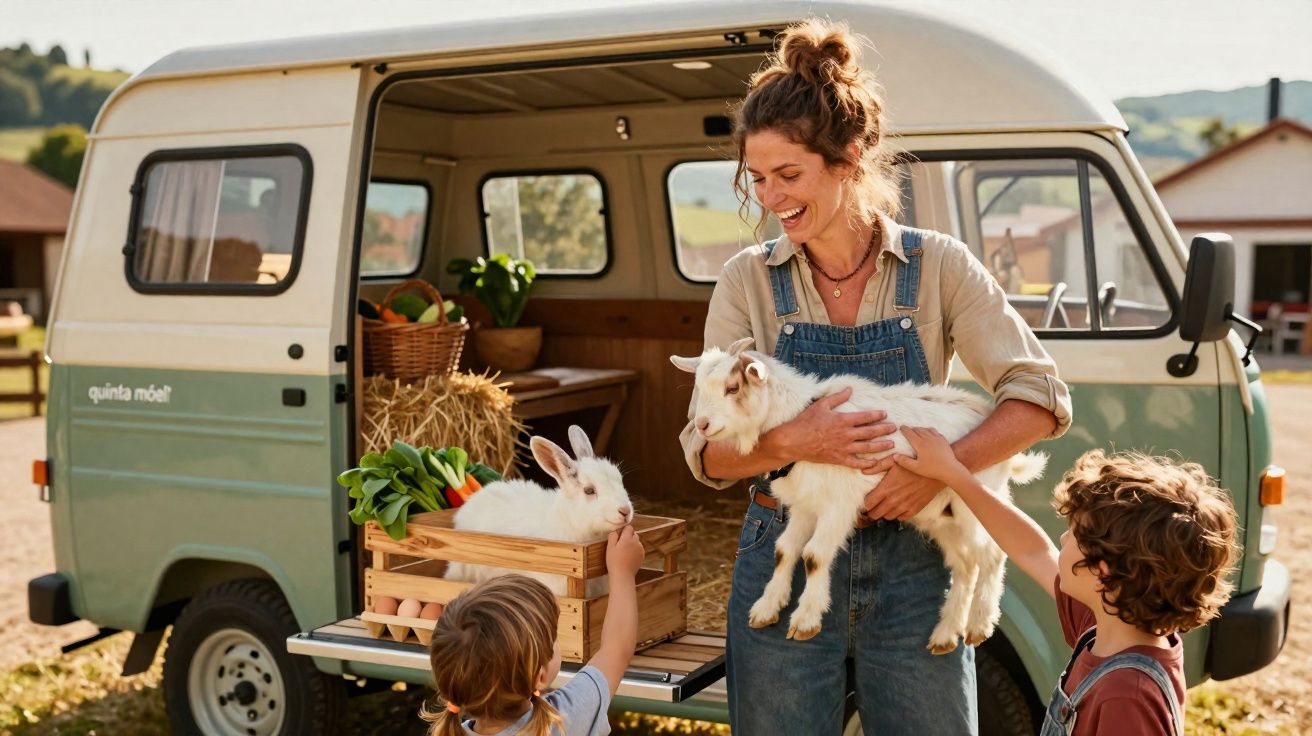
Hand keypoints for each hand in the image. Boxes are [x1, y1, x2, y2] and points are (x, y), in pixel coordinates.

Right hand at [606, 525, 644, 578]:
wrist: (623, 575)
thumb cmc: (614, 561)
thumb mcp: (610, 547)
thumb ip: (613, 536)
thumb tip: (616, 529)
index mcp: (628, 538)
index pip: (629, 527)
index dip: (623, 530)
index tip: (618, 536)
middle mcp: (636, 542)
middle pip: (633, 534)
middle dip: (628, 536)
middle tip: (620, 544)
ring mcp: (640, 549)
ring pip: (637, 541)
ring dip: (632, 543)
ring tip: (624, 552)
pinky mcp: (642, 555)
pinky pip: (639, 548)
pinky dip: (635, 550)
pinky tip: (629, 556)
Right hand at [774, 387, 896, 470]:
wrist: (794, 441)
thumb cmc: (806, 421)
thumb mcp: (821, 405)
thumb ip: (837, 397)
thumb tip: (850, 389)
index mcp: (843, 420)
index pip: (865, 417)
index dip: (876, 415)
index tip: (885, 414)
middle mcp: (846, 435)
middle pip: (870, 432)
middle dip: (884, 430)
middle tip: (894, 428)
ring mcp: (843, 448)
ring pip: (867, 447)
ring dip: (880, 446)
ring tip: (891, 444)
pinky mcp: (839, 459)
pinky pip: (856, 463)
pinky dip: (866, 464)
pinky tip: (875, 464)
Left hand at [862, 461, 945, 521]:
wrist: (936, 471)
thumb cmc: (914, 463)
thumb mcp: (894, 460)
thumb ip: (878, 466)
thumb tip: (863, 471)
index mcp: (886, 489)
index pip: (868, 504)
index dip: (865, 503)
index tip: (867, 500)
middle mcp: (893, 500)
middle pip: (875, 514)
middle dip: (872, 511)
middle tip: (872, 506)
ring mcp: (904, 506)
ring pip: (887, 517)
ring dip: (884, 512)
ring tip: (885, 505)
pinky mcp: (915, 509)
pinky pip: (901, 518)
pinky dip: (897, 514)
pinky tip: (897, 506)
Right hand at [891, 426, 972, 486]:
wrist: (950, 469)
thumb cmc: (932, 470)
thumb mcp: (916, 468)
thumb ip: (904, 461)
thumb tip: (894, 455)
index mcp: (920, 444)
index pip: (910, 433)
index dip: (904, 429)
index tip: (901, 427)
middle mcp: (928, 438)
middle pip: (918, 429)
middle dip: (912, 429)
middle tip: (908, 430)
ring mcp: (937, 438)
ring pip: (927, 429)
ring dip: (921, 429)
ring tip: (918, 431)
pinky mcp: (944, 440)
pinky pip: (935, 432)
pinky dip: (930, 431)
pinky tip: (930, 434)